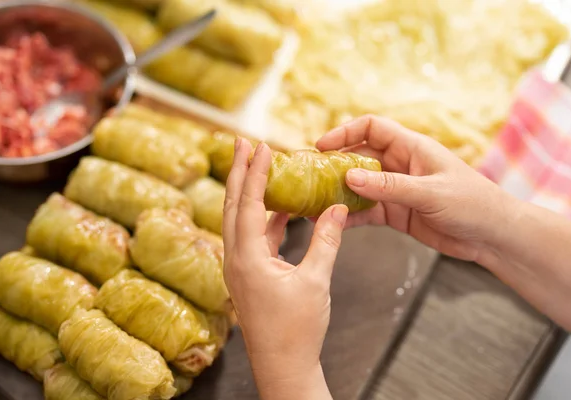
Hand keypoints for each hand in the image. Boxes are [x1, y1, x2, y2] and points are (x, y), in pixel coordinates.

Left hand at [223, 138, 342, 399]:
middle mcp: (236, 259)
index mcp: (247, 259)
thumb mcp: (316, 280)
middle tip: (242, 143)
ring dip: (249, 192)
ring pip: (240, 219)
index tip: (261, 145)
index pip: (248, 204)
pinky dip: (264, 217)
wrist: (284, 366)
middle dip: (238, 172)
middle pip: (233, 205)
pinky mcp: (249, 274)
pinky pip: (253, 236)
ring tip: (259, 167)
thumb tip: (337, 208)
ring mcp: (240, 267)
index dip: (255, 173)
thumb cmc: (297, 329)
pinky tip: (280, 207)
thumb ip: (327, 240)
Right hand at [316, 115, 518, 262]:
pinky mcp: (396, 213)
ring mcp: (397, 190)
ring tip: (313, 202)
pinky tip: (334, 222)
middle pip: (359, 158)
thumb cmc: (472, 203)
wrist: (492, 236)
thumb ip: (390, 186)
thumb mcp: (430, 193)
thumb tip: (349, 178)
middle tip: (310, 176)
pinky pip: (367, 210)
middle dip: (334, 166)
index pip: (372, 128)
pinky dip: (350, 215)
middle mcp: (400, 165)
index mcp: (411, 148)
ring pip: (359, 186)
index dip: (345, 132)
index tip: (321, 145)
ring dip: (338, 193)